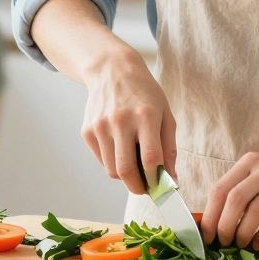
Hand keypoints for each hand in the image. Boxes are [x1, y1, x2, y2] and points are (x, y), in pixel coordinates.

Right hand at [80, 52, 174, 195]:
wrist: (112, 71)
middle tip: (145, 188)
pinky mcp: (87, 130)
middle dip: (137, 187)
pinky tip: (120, 148)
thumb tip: (171, 179)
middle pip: (126, 170)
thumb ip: (169, 148)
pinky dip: (112, 163)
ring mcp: (100, 126)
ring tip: (134, 163)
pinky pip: (101, 160)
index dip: (155, 179)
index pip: (150, 159)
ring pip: (111, 170)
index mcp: (145, 115)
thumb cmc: (144, 94)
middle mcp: (120, 121)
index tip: (159, 186)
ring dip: (125, 176)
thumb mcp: (165, 114)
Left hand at [201, 144, 258, 249]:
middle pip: (234, 200)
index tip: (206, 236)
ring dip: (243, 233)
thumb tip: (218, 221)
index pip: (220, 189)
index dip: (209, 215)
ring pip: (255, 211)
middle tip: (223, 243)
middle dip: (224, 227)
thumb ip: (244, 188)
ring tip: (241, 245)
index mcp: (250, 162)